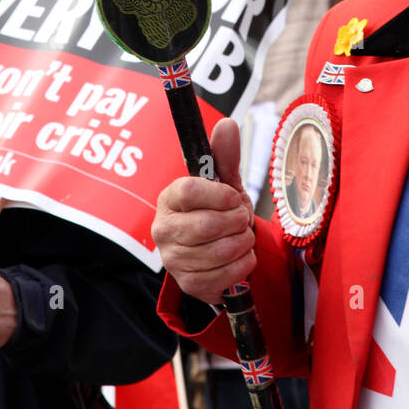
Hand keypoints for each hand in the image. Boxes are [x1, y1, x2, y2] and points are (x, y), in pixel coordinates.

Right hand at [152, 118, 254, 304]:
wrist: (221, 250)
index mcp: (169, 198)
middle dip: (237, 221)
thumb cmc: (218, 212)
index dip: (219, 194)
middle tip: (242, 218)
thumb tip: (226, 124)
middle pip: (207, 225)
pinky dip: (244, 265)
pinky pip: (226, 276)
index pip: (189, 191)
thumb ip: (224, 156)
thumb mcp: (224, 184)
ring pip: (220, 251)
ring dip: (244, 243)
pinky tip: (241, 257)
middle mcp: (163, 229)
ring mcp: (173, 260)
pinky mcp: (188, 284)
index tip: (234, 195)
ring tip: (243, 236)